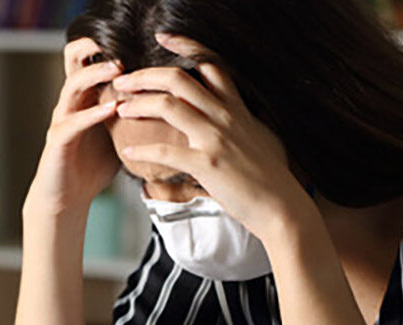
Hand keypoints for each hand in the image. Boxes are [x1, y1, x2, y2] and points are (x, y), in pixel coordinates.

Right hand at [26, 38, 123, 218]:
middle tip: (126, 44)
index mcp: (86, 96)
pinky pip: (72, 122)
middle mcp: (71, 102)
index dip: (111, 46)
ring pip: (72, 86)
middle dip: (98, 49)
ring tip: (118, 69)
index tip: (141, 41)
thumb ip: (137, 115)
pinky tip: (112, 109)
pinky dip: (92, 114)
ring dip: (95, 76)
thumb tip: (175, 105)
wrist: (68, 198)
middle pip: (74, 60)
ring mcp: (62, 119)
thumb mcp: (120, 134)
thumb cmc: (94, 166)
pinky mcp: (57, 141)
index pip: (93, 59)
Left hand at [114, 33, 312, 237]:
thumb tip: (240, 115)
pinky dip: (144, 149)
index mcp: (236, 108)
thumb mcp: (261, 137)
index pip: (210, 64)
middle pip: (179, 79)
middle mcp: (225, 116)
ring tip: (120, 108)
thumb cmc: (272, 177)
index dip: (185, 46)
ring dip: (138, 104)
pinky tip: (130, 150)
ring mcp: (215, 139)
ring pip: (169, 106)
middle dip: (145, 76)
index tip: (162, 39)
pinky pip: (167, 151)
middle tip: (124, 81)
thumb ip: (245, 121)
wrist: (281, 206)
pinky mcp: (207, 164)